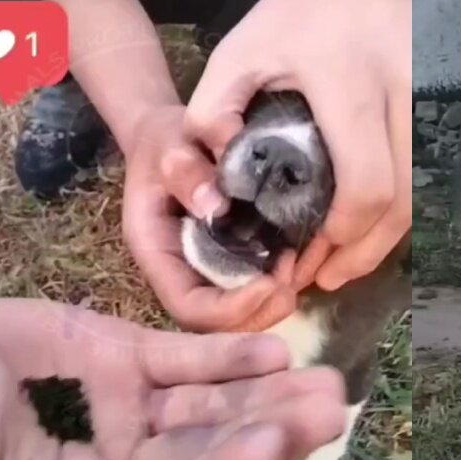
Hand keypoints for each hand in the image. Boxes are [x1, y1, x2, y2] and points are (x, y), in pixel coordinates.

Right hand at [121, 105, 296, 331]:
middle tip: (291, 277)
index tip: (267, 283)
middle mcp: (182, 274)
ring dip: (276, 299)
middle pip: (219, 324)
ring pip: (242, 313)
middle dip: (260, 311)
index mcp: (158, 255)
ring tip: (297, 264)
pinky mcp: (233, 262)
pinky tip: (302, 257)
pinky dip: (284, 281)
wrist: (176, 135)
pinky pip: (257, 288)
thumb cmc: (166, 140)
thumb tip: (214, 206)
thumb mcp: (169, 144)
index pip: (190, 308)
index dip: (231, 308)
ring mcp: (208, 272)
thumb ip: (184, 171)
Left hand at [184, 0, 411, 292]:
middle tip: (326, 275)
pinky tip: (371, 223)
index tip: (311, 255)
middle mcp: (407, 95)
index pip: (367, 185)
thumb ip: (212, 108)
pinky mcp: (448, 108)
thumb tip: (220, 185)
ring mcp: (436, 103)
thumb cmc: (307, 5)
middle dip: (365, 252)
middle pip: (404, 204)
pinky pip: (430, 177)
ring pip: (424, 197)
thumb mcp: (243, 44)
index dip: (344, 235)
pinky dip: (402, 210)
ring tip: (345, 258)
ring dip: (387, 238)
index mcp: (352, 81)